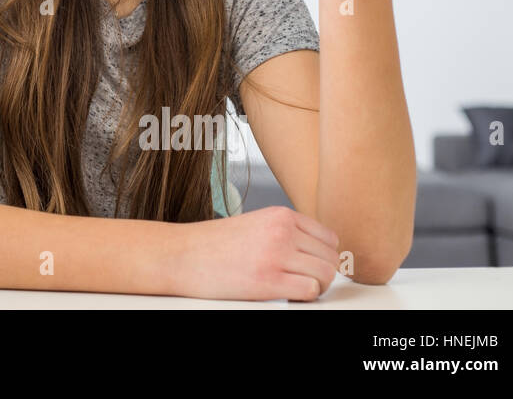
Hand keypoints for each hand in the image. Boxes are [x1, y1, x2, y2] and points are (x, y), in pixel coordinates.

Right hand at [169, 206, 341, 300]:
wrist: (181, 255)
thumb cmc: (212, 244)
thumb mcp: (254, 224)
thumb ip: (284, 232)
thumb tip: (313, 253)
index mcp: (280, 215)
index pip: (329, 238)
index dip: (323, 256)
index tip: (310, 266)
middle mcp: (282, 231)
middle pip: (331, 258)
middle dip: (321, 273)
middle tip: (303, 280)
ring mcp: (276, 255)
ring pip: (325, 275)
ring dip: (315, 286)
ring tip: (294, 287)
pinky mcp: (269, 281)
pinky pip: (310, 291)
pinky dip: (304, 297)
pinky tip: (286, 294)